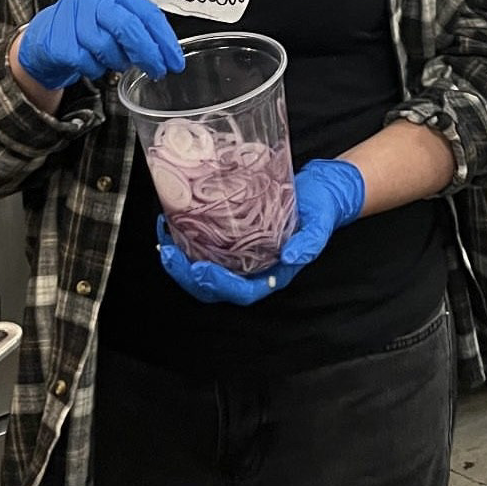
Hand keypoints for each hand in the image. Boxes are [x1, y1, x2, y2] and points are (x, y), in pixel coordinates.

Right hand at [17, 0, 183, 90]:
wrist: (46, 35)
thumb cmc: (87, 27)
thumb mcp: (115, 18)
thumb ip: (139, 28)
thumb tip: (167, 54)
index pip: (147, 13)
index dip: (164, 40)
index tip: (174, 61)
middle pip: (127, 27)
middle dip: (147, 53)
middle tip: (157, 70)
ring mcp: (72, 16)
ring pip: (106, 47)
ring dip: (116, 61)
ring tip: (115, 61)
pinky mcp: (58, 38)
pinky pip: (86, 61)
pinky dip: (94, 69)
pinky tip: (93, 63)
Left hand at [157, 157, 364, 304]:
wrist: (320, 193)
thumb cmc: (320, 211)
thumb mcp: (320, 225)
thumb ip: (309, 243)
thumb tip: (290, 257)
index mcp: (274, 274)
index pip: (243, 292)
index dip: (219, 285)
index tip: (201, 269)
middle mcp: (253, 270)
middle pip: (215, 288)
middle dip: (188, 276)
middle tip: (171, 254)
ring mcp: (240, 257)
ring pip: (204, 273)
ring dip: (181, 263)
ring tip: (166, 242)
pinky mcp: (231, 241)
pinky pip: (204, 250)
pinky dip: (185, 243)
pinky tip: (172, 227)